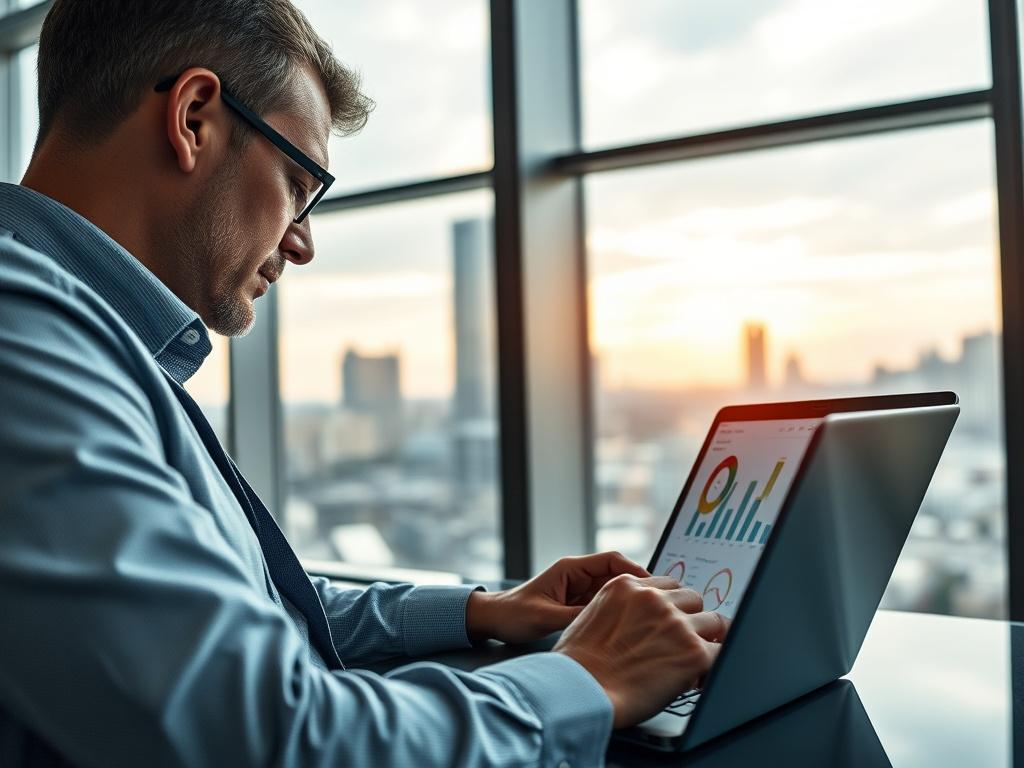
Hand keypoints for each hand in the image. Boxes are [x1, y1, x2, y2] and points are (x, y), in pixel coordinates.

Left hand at [465, 551, 648, 644]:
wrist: (494, 620)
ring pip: (613, 591)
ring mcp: (579, 589)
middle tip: (660, 604)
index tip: (653, 587)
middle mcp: (578, 575)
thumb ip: (576, 616)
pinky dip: (617, 612)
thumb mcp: (545, 617)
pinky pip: (603, 604)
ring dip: (629, 601)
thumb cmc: (514, 614)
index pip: (612, 561)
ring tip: (649, 616)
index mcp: (571, 568)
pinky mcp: (577, 604)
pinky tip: (629, 625)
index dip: (635, 571)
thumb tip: (607, 621)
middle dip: (638, 587)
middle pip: (618, 575)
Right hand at [552, 574, 729, 728]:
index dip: (672, 605)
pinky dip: (713, 664)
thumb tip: (635, 622)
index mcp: (627, 586)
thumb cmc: (577, 664)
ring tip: (694, 659)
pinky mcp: (693, 652)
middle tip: (682, 641)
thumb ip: (619, 610)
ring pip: (713, 621)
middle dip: (689, 619)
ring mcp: (676, 624)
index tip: (673, 618)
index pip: (667, 585)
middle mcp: (654, 599)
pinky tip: (702, 675)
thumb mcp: (589, 616)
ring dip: (704, 639)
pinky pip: (721, 651)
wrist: (580, 690)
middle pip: (692, 599)